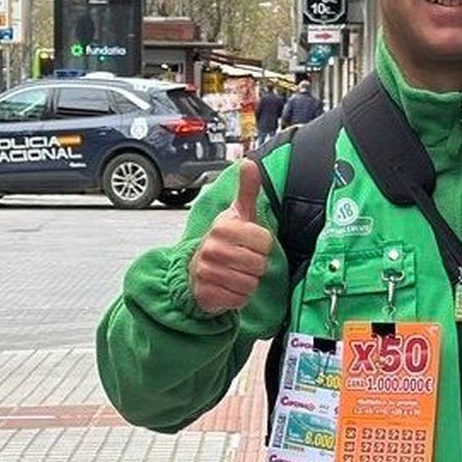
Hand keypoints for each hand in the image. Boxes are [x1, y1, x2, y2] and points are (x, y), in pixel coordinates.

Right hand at [188, 160, 272, 314]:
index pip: (264, 241)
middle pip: (259, 263)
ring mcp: (206, 272)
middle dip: (256, 265)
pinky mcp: (206, 294)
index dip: (263, 245)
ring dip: (248, 281)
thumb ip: (247, 190)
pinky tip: (229, 287)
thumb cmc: (225, 241)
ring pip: (250, 282)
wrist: (196, 272)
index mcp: (222, 227)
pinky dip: (239, 296)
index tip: (250, 243)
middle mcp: (211, 248)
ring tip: (235, 273)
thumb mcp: (238, 214)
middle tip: (242, 260)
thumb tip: (249, 162)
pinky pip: (240, 299)